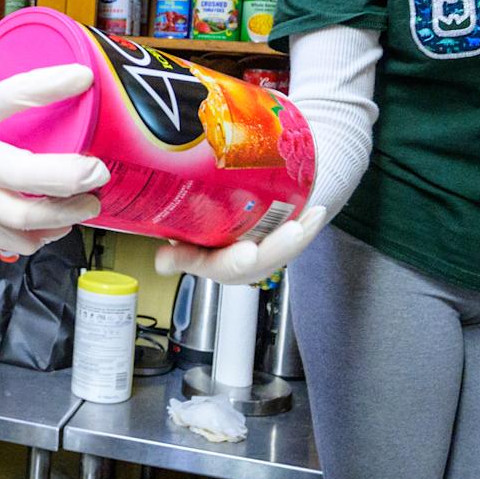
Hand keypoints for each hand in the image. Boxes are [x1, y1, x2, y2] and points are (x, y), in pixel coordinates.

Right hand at [0, 57, 107, 256]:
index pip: (11, 96)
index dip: (51, 85)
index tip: (83, 78)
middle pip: (28, 174)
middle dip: (73, 174)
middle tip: (98, 168)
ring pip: (27, 216)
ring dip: (67, 213)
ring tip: (89, 204)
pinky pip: (16, 240)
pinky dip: (43, 237)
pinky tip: (58, 224)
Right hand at [154, 206, 328, 285]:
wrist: (228, 229)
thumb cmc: (204, 238)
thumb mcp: (187, 249)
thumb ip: (179, 257)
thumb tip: (162, 262)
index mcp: (220, 268)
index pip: (226, 268)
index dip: (236, 262)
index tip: (246, 254)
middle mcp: (246, 266)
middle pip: (264, 259)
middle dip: (280, 246)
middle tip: (294, 230)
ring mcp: (266, 257)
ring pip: (286, 249)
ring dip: (302, 234)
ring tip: (313, 216)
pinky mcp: (281, 243)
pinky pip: (297, 238)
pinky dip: (309, 225)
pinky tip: (317, 210)